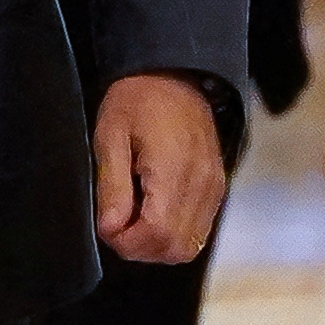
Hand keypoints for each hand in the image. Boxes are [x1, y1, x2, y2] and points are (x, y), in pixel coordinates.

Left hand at [96, 74, 230, 263]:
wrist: (173, 75)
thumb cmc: (138, 100)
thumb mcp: (111, 136)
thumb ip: (112, 186)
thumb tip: (111, 229)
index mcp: (174, 170)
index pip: (157, 234)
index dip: (127, 242)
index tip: (108, 226)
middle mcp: (202, 185)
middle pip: (175, 248)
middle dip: (141, 248)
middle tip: (119, 225)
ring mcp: (214, 188)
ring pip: (189, 246)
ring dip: (157, 244)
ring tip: (135, 218)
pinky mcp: (217, 188)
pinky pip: (199, 231)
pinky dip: (174, 233)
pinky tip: (154, 212)